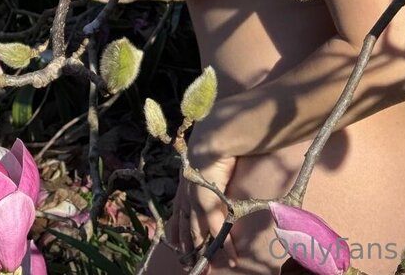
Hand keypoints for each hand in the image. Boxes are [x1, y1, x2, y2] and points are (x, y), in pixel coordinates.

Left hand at [164, 150, 238, 268]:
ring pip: (199, 235)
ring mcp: (197, 205)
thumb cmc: (210, 145)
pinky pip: (219, 232)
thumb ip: (204, 169)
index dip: (175, 230)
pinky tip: (232, 258)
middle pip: (185, 229)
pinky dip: (226, 246)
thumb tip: (211, 169)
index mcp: (183, 187)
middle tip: (187, 264)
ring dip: (203, 252)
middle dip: (186, 248)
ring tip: (206, 268)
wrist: (211, 142)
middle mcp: (186, 198)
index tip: (173, 243)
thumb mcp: (202, 160)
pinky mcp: (210, 207)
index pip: (177, 214)